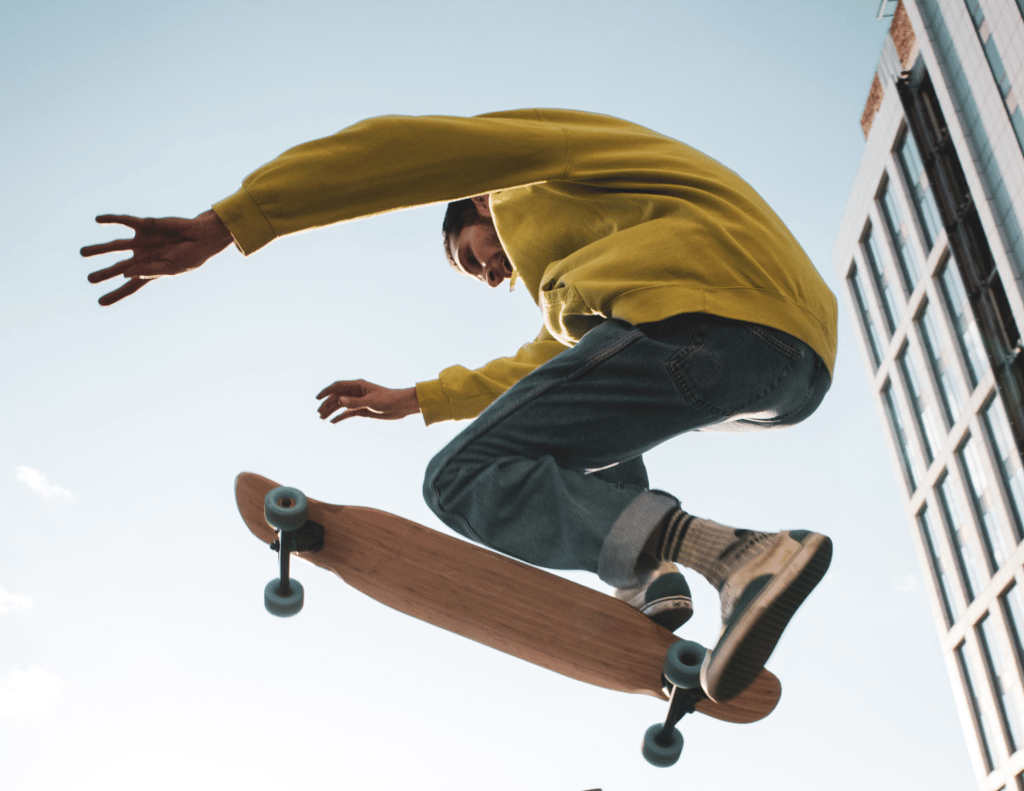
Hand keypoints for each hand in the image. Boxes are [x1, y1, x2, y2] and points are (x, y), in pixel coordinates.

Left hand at [81, 210, 233, 305]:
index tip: (100, 302)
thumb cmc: (191, 256)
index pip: (130, 286)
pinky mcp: (145, 226)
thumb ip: (149, 271)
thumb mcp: (171, 268)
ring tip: (82, 253)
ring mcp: (143, 241)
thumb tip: (126, 273)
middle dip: (104, 274)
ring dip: (99, 249)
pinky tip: (98, 220)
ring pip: (115, 246)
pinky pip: (125, 221)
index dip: (116, 294)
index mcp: (150, 271)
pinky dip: (111, 220)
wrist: (203, 236)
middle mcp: (143, 257)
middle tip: (90, 279)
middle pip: (118, 267)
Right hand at [317, 380, 420, 422]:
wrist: (401, 406)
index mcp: (358, 385)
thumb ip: (355, 402)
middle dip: (327, 404)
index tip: (317, 398)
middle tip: (319, 414)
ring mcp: (359, 401)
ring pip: (341, 405)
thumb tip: (339, 401)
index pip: (337, 386)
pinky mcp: (363, 409)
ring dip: (331, 411)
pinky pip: (348, 412)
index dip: (326, 391)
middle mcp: (356, 392)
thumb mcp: (371, 402)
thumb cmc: (388, 400)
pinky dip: (340, 417)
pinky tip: (333, 422)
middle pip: (337, 397)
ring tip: (322, 418)